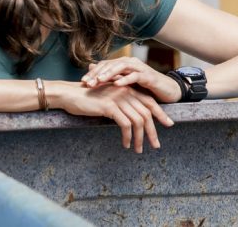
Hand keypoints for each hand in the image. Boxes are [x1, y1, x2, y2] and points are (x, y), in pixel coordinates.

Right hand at [50, 81, 173, 152]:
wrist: (69, 94)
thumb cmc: (85, 98)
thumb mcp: (107, 100)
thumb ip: (120, 105)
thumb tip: (131, 120)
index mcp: (126, 88)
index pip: (149, 102)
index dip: (160, 114)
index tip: (168, 124)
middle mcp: (125, 91)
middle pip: (147, 113)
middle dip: (153, 131)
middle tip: (156, 144)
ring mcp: (117, 98)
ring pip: (138, 121)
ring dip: (140, 138)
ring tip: (138, 149)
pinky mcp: (109, 106)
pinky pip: (125, 124)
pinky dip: (128, 136)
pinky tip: (125, 144)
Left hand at [81, 56, 182, 103]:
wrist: (167, 91)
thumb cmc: (144, 88)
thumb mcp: (125, 84)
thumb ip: (110, 77)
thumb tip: (91, 69)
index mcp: (123, 64)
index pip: (104, 65)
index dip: (93, 73)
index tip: (82, 82)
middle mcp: (130, 63)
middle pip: (110, 64)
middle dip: (98, 73)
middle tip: (87, 82)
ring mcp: (139, 68)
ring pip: (121, 67)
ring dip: (109, 74)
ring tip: (99, 81)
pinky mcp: (148, 76)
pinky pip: (135, 76)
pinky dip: (126, 79)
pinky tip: (117, 84)